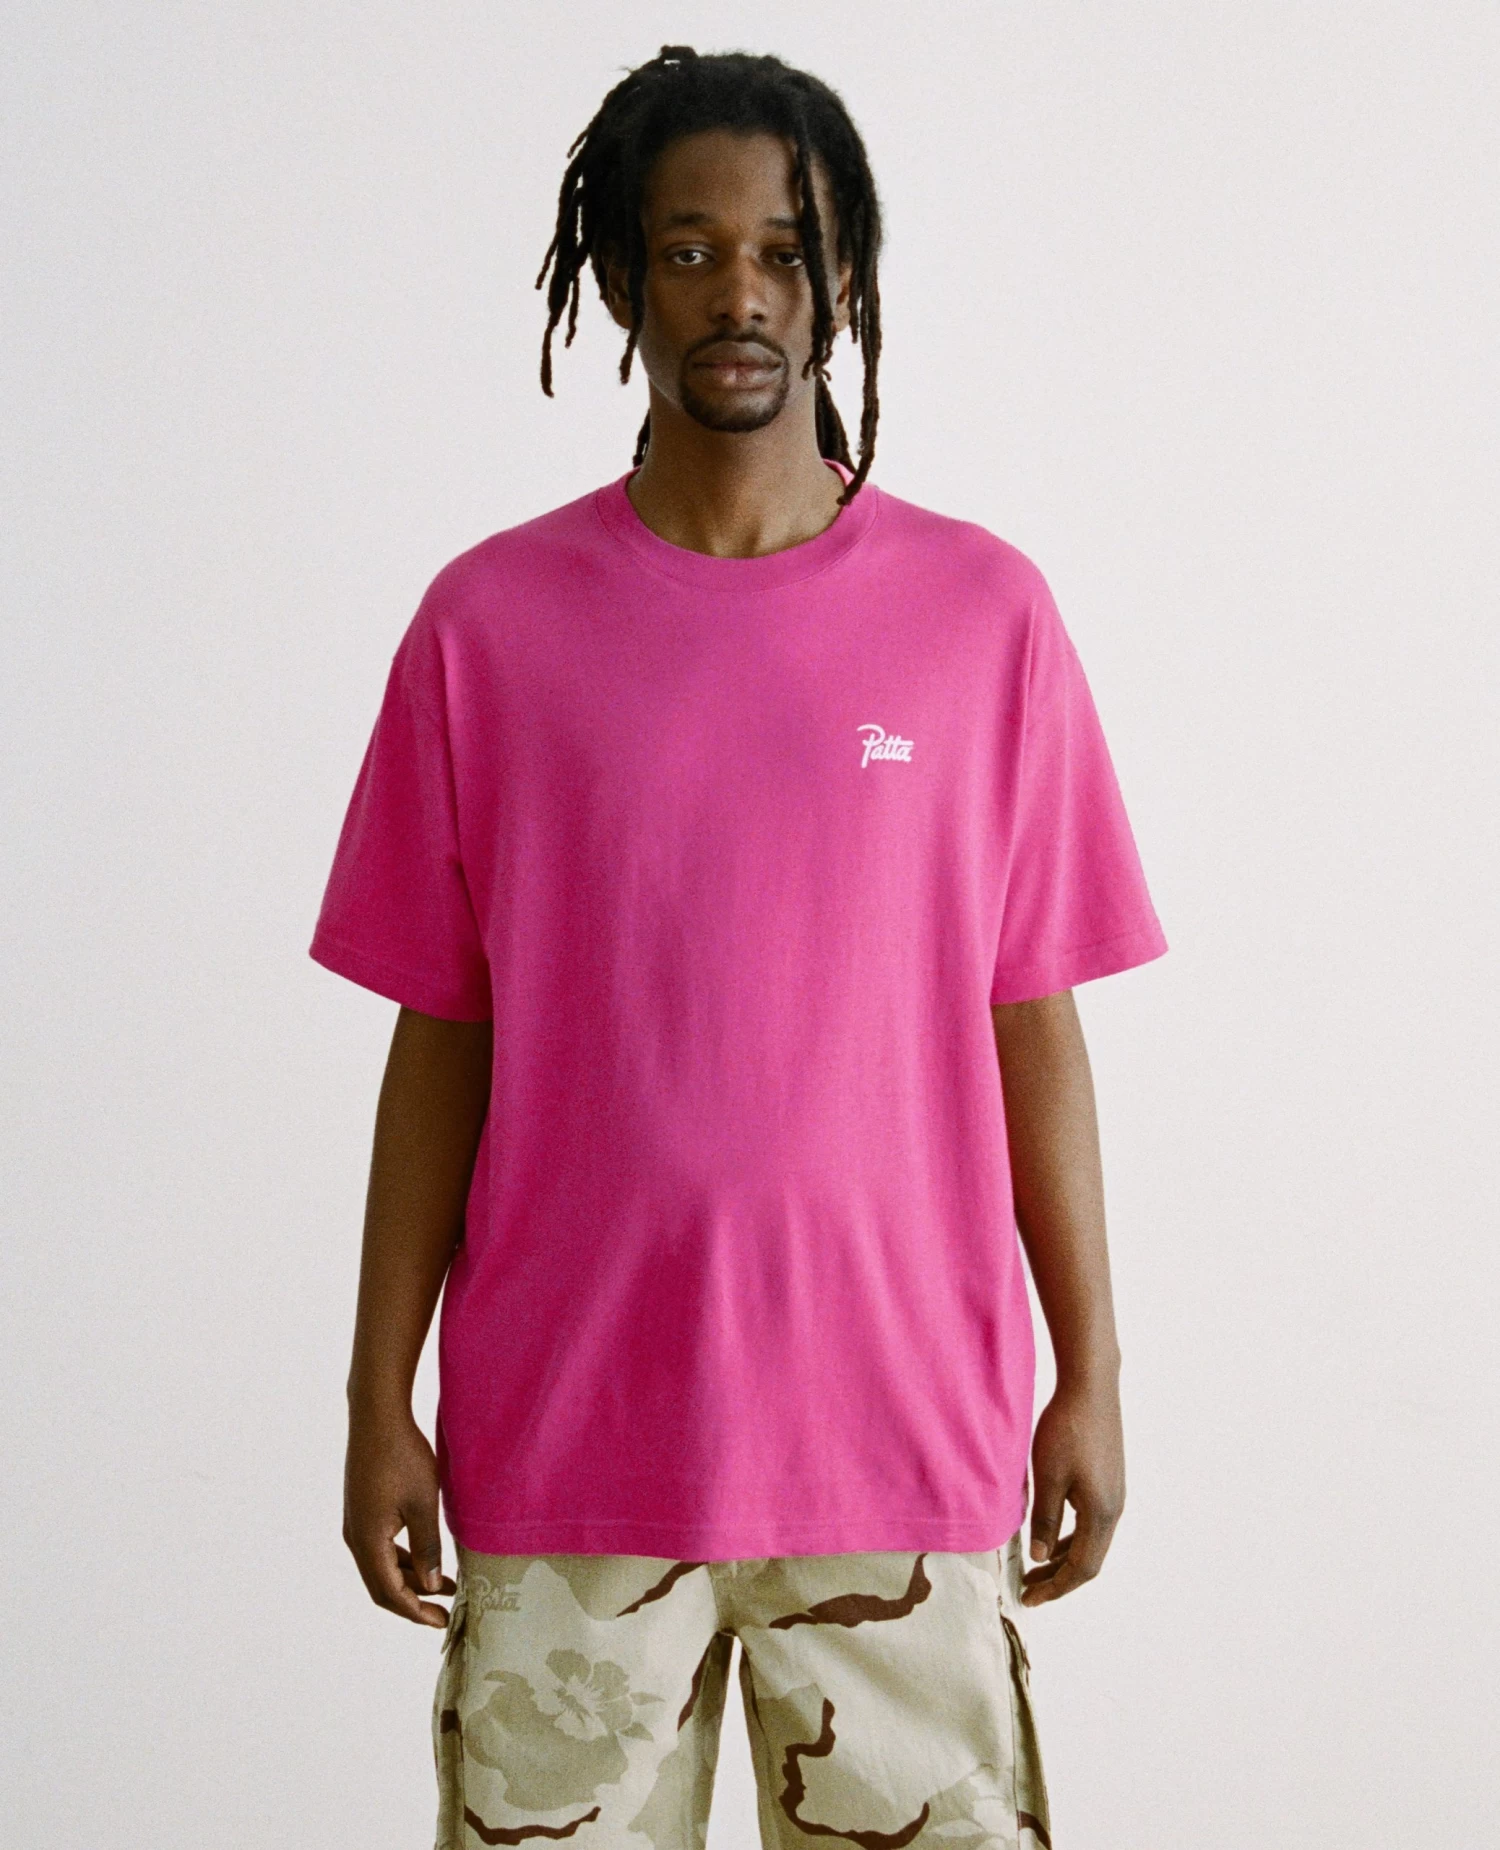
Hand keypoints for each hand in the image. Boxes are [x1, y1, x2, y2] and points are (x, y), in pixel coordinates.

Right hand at [343, 1408, 455, 1626]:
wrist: (377, 1417)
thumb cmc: (402, 1457)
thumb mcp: (424, 1504)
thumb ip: (429, 1547)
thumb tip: (433, 1585)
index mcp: (368, 1541)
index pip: (390, 1593)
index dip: (416, 1612)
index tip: (443, 1622)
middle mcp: (356, 1538)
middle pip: (382, 1586)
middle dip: (413, 1602)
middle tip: (445, 1612)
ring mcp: (357, 1524)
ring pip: (382, 1567)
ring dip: (411, 1580)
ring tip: (446, 1585)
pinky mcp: (362, 1511)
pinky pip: (381, 1548)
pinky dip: (404, 1560)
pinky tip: (428, 1558)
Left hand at [1021, 1378, 1124, 1605]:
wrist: (1091, 1387)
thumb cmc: (1067, 1430)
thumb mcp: (1048, 1477)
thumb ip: (1044, 1519)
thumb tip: (1041, 1557)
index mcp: (1101, 1513)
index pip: (1082, 1568)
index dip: (1056, 1587)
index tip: (1030, 1599)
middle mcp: (1114, 1508)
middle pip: (1089, 1558)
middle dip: (1059, 1577)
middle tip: (1029, 1588)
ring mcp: (1113, 1492)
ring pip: (1090, 1539)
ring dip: (1064, 1556)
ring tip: (1037, 1565)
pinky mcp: (1108, 1478)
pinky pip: (1090, 1520)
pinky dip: (1070, 1534)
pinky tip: (1052, 1530)